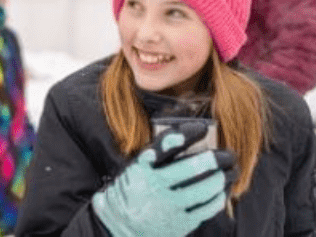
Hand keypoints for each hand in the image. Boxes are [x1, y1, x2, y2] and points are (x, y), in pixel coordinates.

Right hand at [93, 121, 236, 236]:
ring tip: (231, 171)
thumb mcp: (134, 168)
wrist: (121, 225)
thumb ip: (157, 155)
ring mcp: (168, 206)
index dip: (184, 136)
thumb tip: (187, 138)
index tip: (201, 127)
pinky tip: (223, 190)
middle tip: (228, 155)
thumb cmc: (132, 190)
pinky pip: (206, 209)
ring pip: (203, 190)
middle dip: (215, 159)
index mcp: (141, 169)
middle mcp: (154, 186)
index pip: (164, 147)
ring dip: (222, 178)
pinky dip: (219, 198)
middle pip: (190, 169)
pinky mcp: (179, 223)